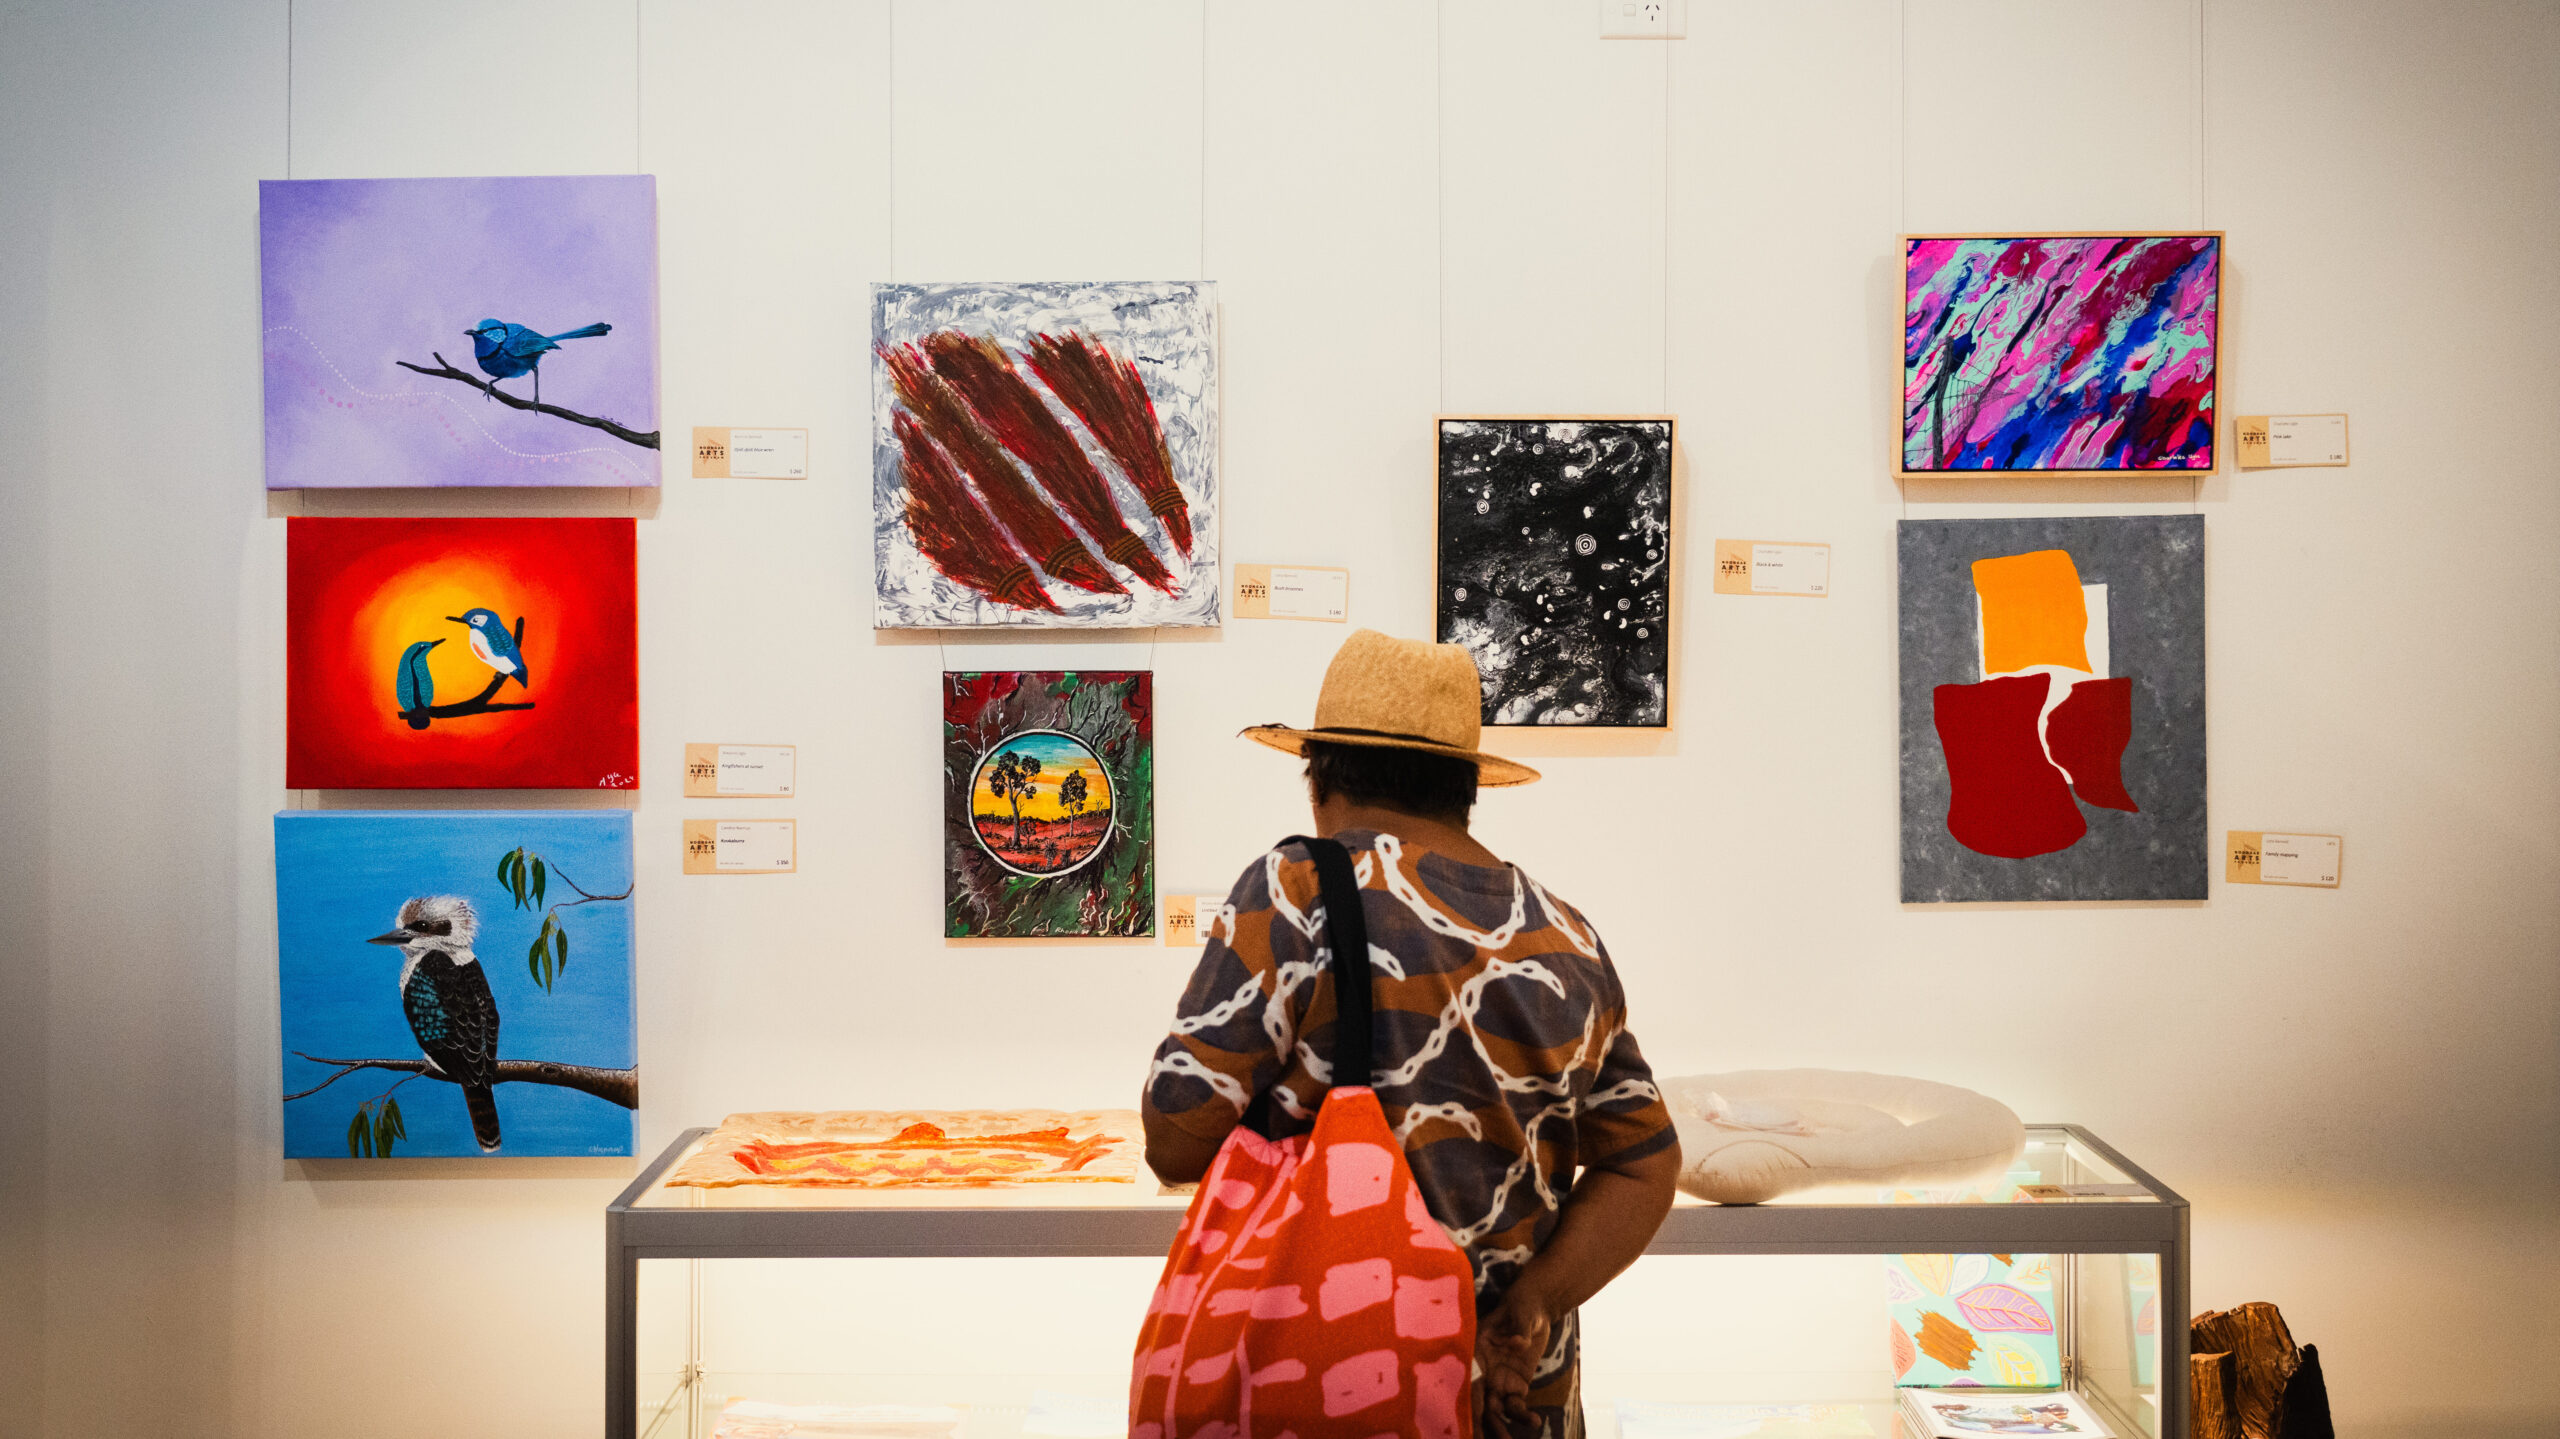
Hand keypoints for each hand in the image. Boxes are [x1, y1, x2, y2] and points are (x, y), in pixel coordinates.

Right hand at [1473, 1278, 1557, 1438]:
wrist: (1536, 1308)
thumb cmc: (1522, 1306)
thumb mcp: (1521, 1312)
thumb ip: (1519, 1328)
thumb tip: (1518, 1344)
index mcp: (1476, 1351)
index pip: (1468, 1380)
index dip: (1466, 1400)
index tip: (1465, 1422)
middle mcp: (1484, 1369)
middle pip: (1478, 1400)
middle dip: (1478, 1423)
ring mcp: (1499, 1379)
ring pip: (1495, 1409)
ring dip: (1499, 1427)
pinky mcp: (1516, 1385)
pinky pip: (1516, 1406)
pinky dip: (1523, 1416)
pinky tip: (1535, 1422)